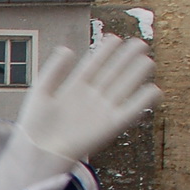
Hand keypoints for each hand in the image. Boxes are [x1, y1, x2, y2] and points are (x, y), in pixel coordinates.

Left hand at [0, 38, 160, 189]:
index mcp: (75, 88)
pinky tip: (154, 90)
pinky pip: (131, 111)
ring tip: (148, 59)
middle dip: (126, 58)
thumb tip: (67, 49)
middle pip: (113, 73)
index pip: (94, 65)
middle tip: (141, 43)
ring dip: (136, 74)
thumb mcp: (41, 91)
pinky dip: (143, 102)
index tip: (115, 37)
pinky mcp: (111, 126)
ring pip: (124, 87)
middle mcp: (92, 97)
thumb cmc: (35, 125)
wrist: (38, 152)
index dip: (105, 52)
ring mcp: (102, 110)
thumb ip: (54, 70)